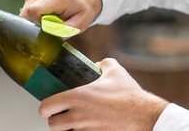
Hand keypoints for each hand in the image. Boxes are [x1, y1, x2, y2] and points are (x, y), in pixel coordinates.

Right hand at [19, 0, 101, 32]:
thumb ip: (64, 31)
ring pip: (26, 10)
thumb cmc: (84, 9)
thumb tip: (49, 36)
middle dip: (36, 22)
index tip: (46, 27)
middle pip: (27, 12)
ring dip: (35, 17)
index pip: (34, 11)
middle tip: (51, 22)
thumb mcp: (80, 24)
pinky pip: (27, 5)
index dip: (36, 24)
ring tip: (50, 16)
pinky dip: (34, 12)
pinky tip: (46, 11)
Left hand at [39, 58, 169, 130]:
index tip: (51, 106)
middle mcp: (77, 116)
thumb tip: (97, 64)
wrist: (143, 116)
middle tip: (63, 115)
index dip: (46, 107)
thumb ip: (103, 63)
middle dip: (56, 120)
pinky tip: (88, 128)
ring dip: (68, 129)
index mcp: (77, 97)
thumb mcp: (116, 71)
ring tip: (77, 122)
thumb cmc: (129, 95)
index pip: (46, 107)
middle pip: (52, 125)